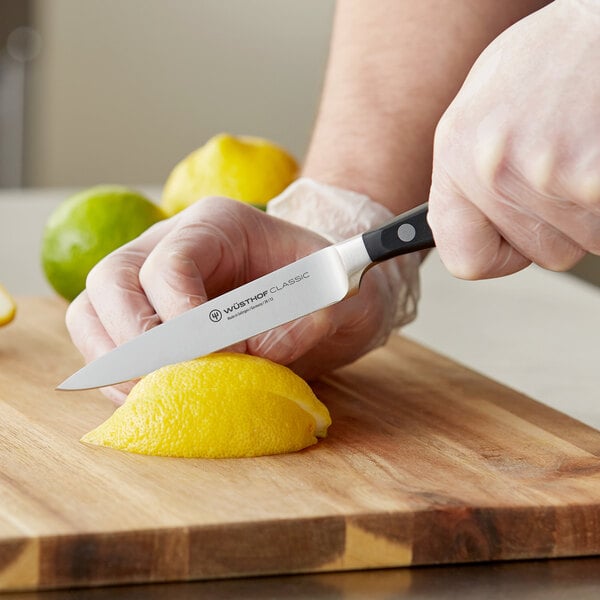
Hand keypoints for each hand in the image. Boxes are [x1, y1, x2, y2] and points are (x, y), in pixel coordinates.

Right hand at [66, 197, 404, 402]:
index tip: (228, 357)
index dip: (187, 317)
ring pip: (94, 308)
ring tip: (152, 397)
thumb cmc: (327, 286)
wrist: (320, 293)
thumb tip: (258, 352)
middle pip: (113, 277)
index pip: (173, 261)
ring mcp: (150, 277)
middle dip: (135, 337)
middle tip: (171, 380)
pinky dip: (116, 375)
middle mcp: (172, 242)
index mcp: (219, 225)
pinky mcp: (145, 314)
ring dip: (114, 361)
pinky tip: (148, 399)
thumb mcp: (341, 294)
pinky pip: (103, 339)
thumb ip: (313, 317)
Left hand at [428, 0, 599, 278]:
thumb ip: (468, 175)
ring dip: (592, 208)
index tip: (508, 240)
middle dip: (560, 221)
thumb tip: (466, 226)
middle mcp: (494, 166)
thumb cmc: (550, 57)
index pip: (466, 259)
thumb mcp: (482, 107)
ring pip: (586, 239)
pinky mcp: (597, 179)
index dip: (495, 253)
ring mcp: (551, 173)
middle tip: (567, 166)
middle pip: (543, 251)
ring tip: (587, 148)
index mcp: (456, 151)